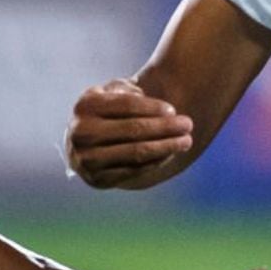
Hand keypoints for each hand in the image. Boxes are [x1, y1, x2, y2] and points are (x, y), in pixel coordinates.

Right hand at [65, 79, 194, 189]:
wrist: (84, 144)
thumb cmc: (107, 112)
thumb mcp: (112, 93)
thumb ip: (131, 90)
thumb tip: (162, 110)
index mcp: (85, 105)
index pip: (126, 104)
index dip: (153, 107)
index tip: (173, 110)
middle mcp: (82, 132)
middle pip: (134, 129)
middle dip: (165, 127)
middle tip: (188, 124)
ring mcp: (87, 158)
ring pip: (136, 152)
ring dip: (166, 146)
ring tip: (186, 141)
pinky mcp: (97, 179)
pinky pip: (134, 171)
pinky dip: (156, 162)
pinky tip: (170, 154)